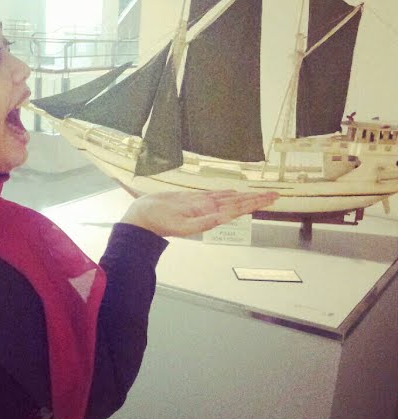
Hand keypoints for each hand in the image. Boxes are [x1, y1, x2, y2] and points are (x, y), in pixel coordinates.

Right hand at [120, 190, 278, 237]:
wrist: (141, 218)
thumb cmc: (157, 221)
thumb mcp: (180, 224)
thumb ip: (203, 223)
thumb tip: (224, 218)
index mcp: (208, 216)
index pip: (238, 208)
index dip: (254, 203)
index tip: (270, 200)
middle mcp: (208, 210)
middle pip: (238, 203)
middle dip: (257, 200)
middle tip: (276, 195)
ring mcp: (201, 205)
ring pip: (229, 199)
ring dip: (245, 197)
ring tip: (262, 195)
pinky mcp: (192, 201)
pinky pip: (214, 195)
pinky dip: (227, 194)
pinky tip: (235, 193)